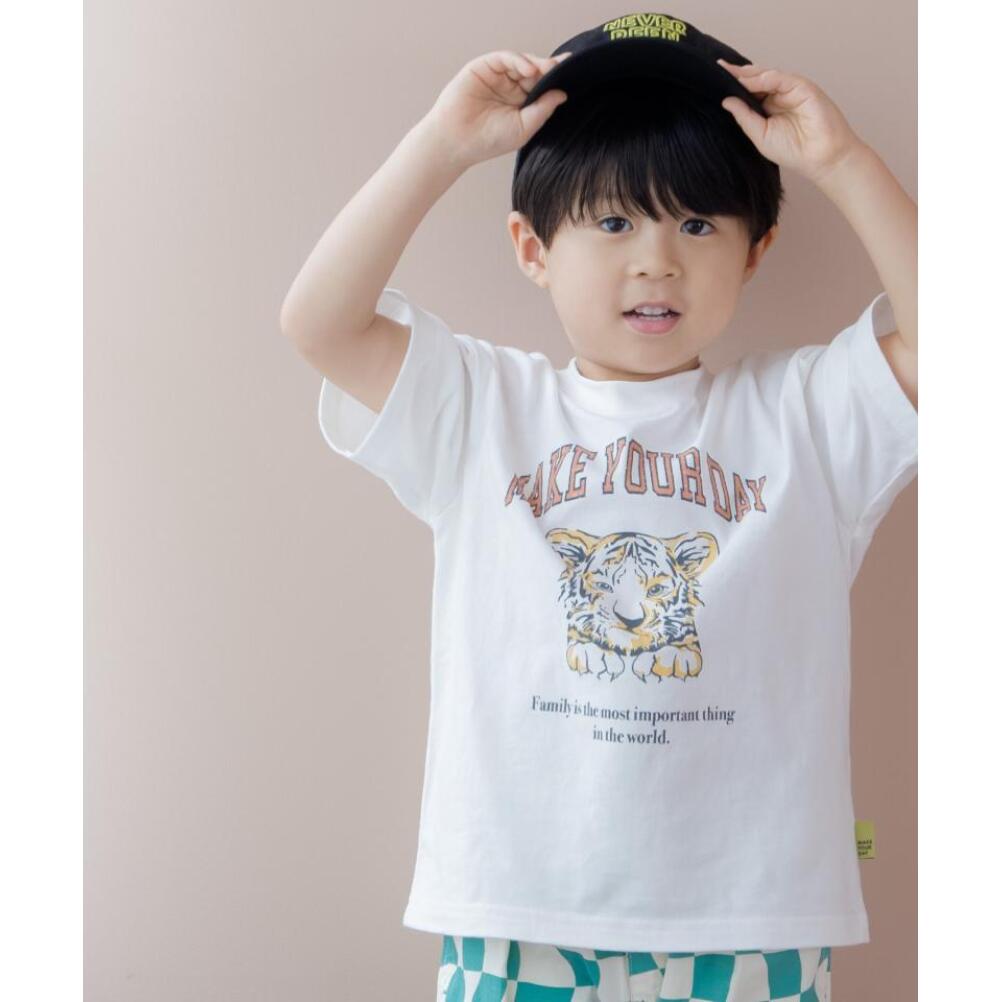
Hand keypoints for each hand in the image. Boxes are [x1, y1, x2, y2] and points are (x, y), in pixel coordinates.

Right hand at [424, 50, 570, 170]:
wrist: (457, 141)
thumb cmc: (488, 140)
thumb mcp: (524, 127)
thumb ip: (543, 110)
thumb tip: (563, 93)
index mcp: (521, 103)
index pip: (542, 87)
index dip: (556, 79)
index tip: (573, 72)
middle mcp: (510, 88)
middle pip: (535, 71)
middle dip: (549, 69)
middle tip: (562, 68)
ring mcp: (497, 76)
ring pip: (522, 62)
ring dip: (536, 64)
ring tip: (545, 70)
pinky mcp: (484, 67)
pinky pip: (505, 58)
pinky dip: (518, 60)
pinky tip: (528, 70)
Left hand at [716, 60, 866, 184]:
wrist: (820, 157)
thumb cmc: (793, 151)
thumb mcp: (760, 135)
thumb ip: (744, 117)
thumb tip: (725, 101)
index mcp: (768, 107)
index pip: (749, 91)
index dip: (734, 84)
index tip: (715, 78)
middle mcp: (779, 96)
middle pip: (756, 79)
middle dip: (738, 74)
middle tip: (718, 68)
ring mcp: (791, 90)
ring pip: (766, 75)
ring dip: (748, 75)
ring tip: (729, 73)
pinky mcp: (803, 87)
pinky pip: (780, 78)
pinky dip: (764, 79)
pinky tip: (749, 82)